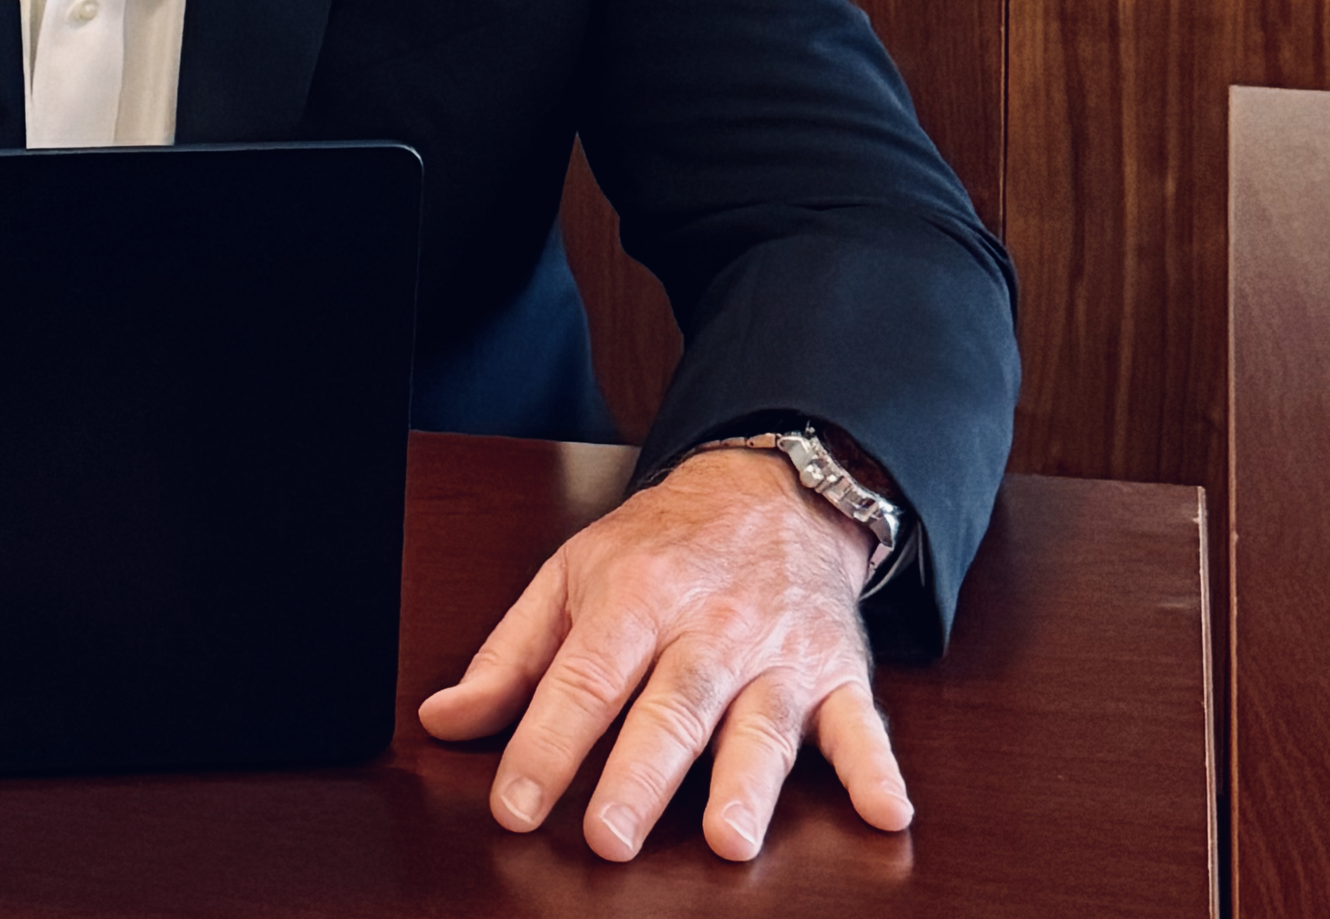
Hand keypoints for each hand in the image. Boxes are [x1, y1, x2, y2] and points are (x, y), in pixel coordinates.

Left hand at [417, 445, 911, 861]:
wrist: (769, 492)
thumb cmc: (659, 548)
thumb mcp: (571, 576)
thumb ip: (511, 656)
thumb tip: (443, 720)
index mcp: (633, 597)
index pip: (582, 678)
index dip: (546, 744)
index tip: (515, 805)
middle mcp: (707, 626)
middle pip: (669, 706)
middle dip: (640, 775)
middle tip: (610, 838)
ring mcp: (777, 653)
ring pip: (760, 724)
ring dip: (746, 783)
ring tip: (728, 838)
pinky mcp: (837, 675)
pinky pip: (862, 724)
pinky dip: (875, 769)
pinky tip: (886, 811)